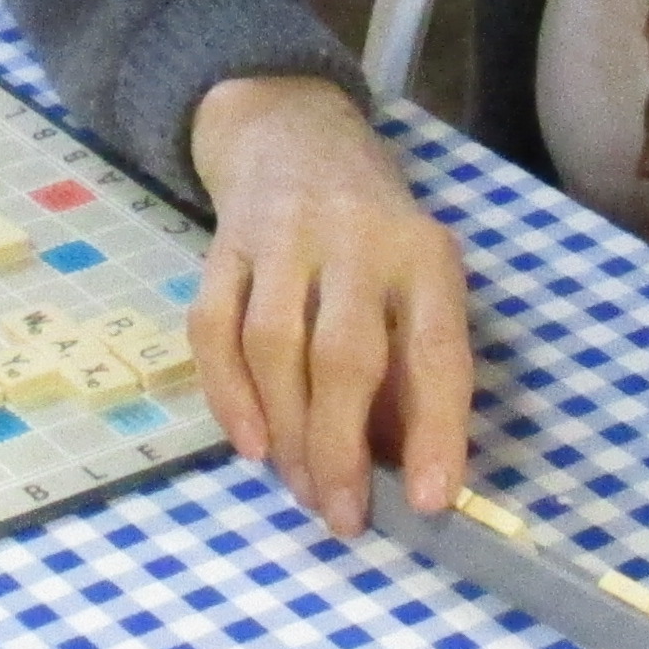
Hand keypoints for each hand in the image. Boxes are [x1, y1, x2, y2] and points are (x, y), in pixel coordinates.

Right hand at [186, 73, 470, 533]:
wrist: (292, 131)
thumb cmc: (371, 235)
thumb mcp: (417, 281)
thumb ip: (413, 368)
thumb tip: (408, 475)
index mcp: (424, 254)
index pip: (435, 351)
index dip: (434, 430)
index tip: (427, 502)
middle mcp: (356, 239)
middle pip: (344, 355)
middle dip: (340, 449)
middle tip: (342, 517)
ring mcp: (282, 236)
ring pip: (274, 346)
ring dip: (286, 432)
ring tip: (301, 490)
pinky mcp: (222, 244)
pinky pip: (214, 328)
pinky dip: (228, 394)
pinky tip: (249, 445)